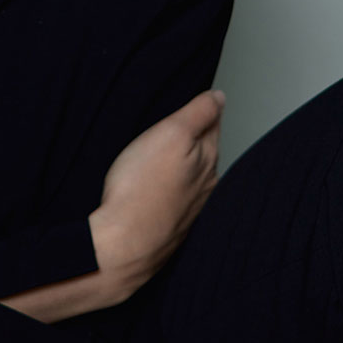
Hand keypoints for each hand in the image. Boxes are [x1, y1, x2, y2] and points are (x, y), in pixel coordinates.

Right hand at [88, 89, 225, 305]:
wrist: (122, 246)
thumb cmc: (140, 189)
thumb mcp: (171, 134)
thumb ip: (198, 113)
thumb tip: (220, 97)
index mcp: (208, 159)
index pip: (212, 122)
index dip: (201, 108)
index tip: (192, 101)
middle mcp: (205, 184)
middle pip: (204, 149)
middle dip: (194, 136)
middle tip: (174, 123)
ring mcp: (189, 208)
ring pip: (191, 175)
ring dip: (181, 164)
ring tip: (163, 153)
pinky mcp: (170, 225)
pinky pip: (175, 198)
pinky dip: (168, 188)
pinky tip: (155, 187)